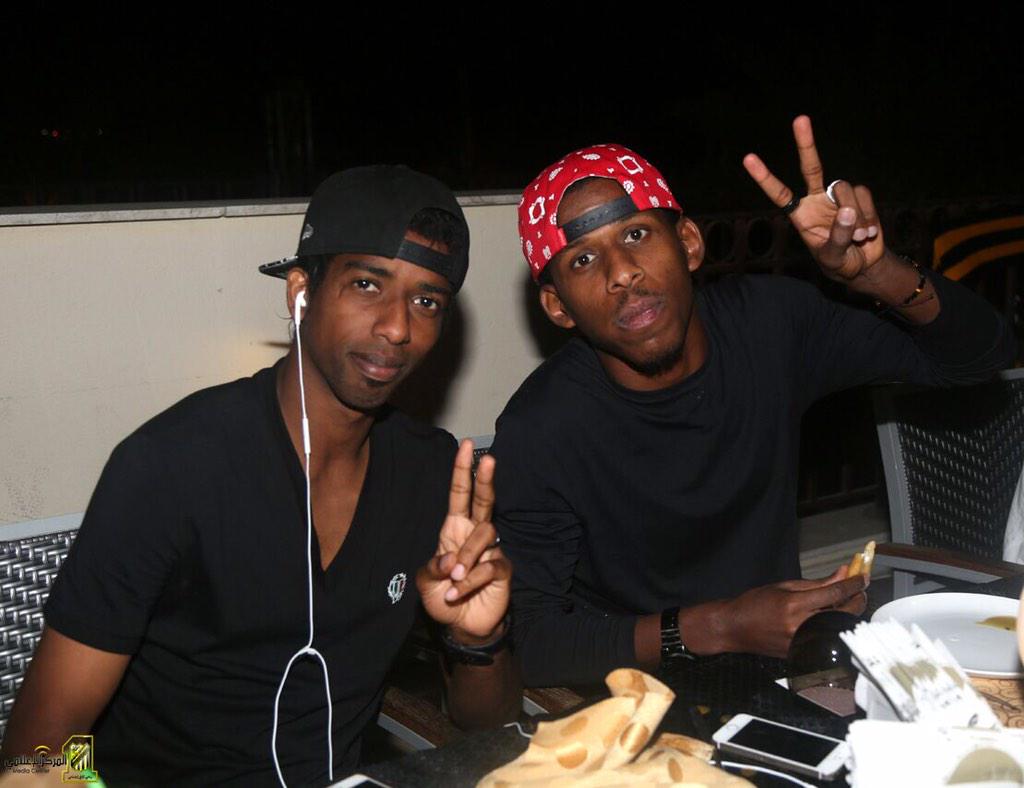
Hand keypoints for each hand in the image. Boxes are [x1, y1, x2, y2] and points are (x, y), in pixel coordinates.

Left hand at [417, 439, 510, 643]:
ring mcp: (491, 551)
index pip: (460, 495)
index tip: (467, 446)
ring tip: (453, 579)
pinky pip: (491, 566)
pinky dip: (471, 580)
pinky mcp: (503, 571)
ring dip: (466, 556)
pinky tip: (459, 593)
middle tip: (488, 459)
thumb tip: (451, 561)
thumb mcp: (426, 582)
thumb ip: (433, 568)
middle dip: (485, 479)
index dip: (463, 471)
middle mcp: (475, 535)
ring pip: (485, 535)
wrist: (462, 627)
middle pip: (484, 501)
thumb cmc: (444, 597)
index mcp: (455, 530)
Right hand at [721, 568, 865, 657]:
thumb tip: (841, 574)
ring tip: (849, 600)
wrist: (735, 628)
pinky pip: (828, 636)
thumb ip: (816, 584)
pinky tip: (834, 615)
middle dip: (857, 599)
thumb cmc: (755, 604)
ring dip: (849, 613)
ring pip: (840, 626)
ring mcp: (804, 642)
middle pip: (843, 613)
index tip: (862, 577)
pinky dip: (836, 624)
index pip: (834, 594)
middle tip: (859, 589)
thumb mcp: (784, 586)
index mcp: (794, 605)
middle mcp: (801, 626)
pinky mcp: (803, 652)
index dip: (852, 584)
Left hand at [743, 115, 886, 282]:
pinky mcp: (859, 196)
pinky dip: (868, 214)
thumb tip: (847, 211)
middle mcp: (816, 199)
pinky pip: (863, 195)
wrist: (863, 264)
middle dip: (806, 143)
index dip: (764, 177)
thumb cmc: (839, 263)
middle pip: (811, 167)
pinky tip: (868, 232)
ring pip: (845, 188)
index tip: (748, 158)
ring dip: (855, 215)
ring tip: (859, 237)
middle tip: (800, 119)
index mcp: (800, 214)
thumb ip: (838, 237)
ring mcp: (837, 196)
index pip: (779, 193)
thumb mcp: (833, 257)